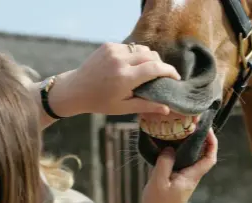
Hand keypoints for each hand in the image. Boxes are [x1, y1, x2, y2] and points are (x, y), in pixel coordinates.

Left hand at [61, 42, 179, 115]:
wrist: (75, 89)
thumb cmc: (99, 102)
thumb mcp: (123, 108)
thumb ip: (146, 105)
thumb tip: (167, 109)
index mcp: (125, 78)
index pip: (155, 67)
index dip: (169, 71)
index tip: (176, 77)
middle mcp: (120, 60)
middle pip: (151, 55)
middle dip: (161, 64)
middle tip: (162, 75)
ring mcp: (114, 50)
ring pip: (141, 49)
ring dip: (149, 58)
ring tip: (147, 70)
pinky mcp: (108, 45)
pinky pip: (130, 47)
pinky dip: (135, 55)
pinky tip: (131, 65)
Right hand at [141, 128, 217, 202]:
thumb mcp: (159, 180)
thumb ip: (165, 162)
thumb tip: (170, 148)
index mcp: (191, 176)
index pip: (209, 158)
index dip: (212, 142)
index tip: (206, 129)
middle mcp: (191, 177)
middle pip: (203, 155)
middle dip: (201, 139)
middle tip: (192, 126)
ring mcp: (185, 179)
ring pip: (192, 159)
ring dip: (189, 145)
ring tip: (180, 132)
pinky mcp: (178, 181)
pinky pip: (182, 163)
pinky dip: (179, 153)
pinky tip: (168, 148)